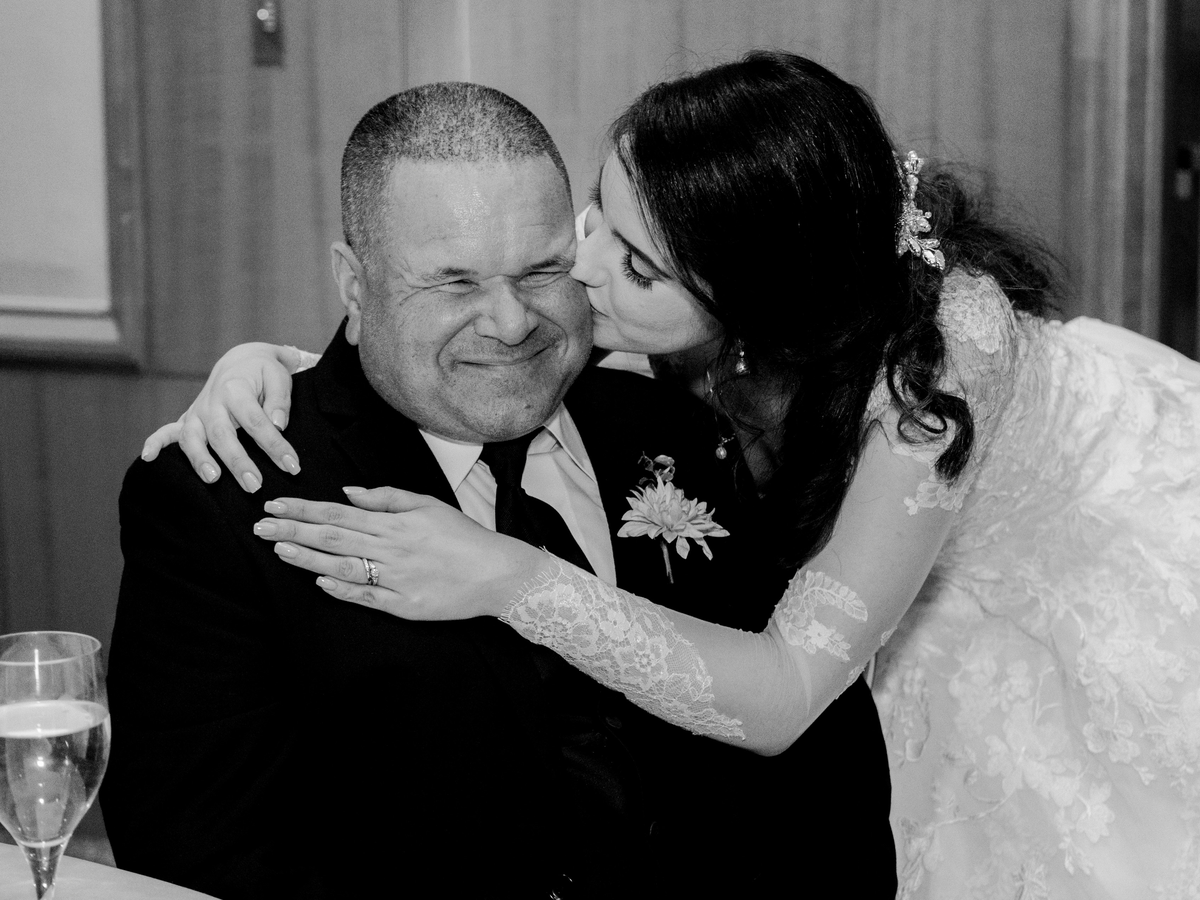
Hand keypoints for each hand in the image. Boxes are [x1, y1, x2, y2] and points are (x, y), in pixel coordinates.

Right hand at [141, 343, 303, 491]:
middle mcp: (212, 402)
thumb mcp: (279, 376)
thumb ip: (280, 400)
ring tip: (213, 480)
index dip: (275, 445)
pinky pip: (166, 431)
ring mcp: (197, 412)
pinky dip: (155, 443)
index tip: (292, 467)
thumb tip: (278, 424)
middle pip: (222, 434)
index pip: (257, 421)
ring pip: (193, 438)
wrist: (241, 360)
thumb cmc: (264, 372)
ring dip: (200, 460)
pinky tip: (148, 459)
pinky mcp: (188, 420)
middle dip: (237, 461)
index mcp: (235, 389)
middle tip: (254, 485)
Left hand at [252, 487, 549, 619]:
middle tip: (260, 527)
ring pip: (343, 567)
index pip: (338, 513)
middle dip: (293, 531)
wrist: (497, 573)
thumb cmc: (463, 536)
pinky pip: (366, 597)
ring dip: (308, 559)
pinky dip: (341, 589)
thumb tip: (346, 494)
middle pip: (333, 538)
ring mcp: (397, 580)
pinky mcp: (404, 607)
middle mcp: (392, 549)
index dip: (303, 510)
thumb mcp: (428, 504)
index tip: (274, 506)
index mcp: (396, 522)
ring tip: (279, 551)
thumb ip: (386, 497)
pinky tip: (319, 581)